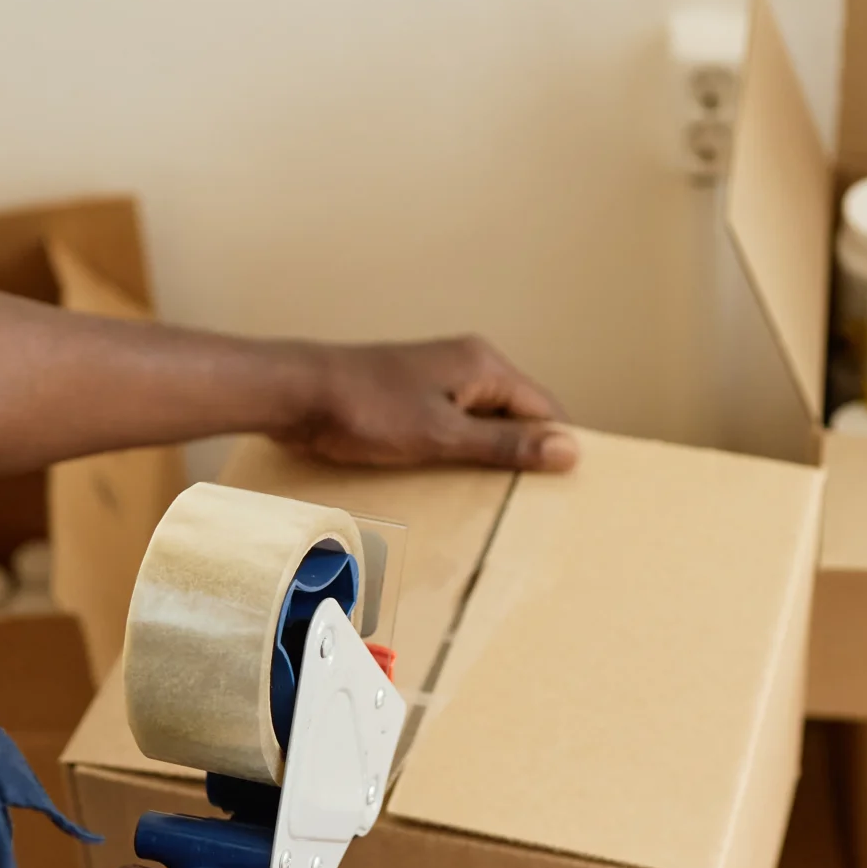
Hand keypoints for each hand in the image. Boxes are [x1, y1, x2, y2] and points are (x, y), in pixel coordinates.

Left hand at [284, 336, 576, 471]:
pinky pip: (455, 428)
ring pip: (485, 425)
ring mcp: (439, 382)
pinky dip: (461, 454)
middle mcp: (467, 366)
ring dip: (489, 458)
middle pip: (517, 416)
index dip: (555, 447)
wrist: (296, 395)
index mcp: (483, 365)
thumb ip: (506, 445)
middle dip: (522, 455)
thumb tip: (569, 450)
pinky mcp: (414, 399)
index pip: (544, 408)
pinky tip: (454, 483)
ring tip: (492, 498)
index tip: (562, 489)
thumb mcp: (443, 436)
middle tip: (527, 502)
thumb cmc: (365, 409)